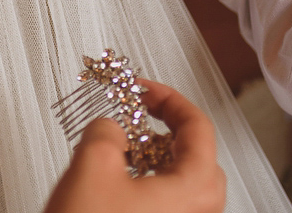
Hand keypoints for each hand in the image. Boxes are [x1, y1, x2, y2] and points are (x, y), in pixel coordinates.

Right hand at [44, 81, 225, 212]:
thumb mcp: (92, 164)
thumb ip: (107, 130)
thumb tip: (111, 127)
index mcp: (195, 189)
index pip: (198, 126)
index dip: (168, 98)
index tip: (142, 89)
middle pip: (195, 155)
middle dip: (163, 130)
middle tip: (135, 115)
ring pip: (180, 184)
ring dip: (153, 158)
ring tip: (119, 149)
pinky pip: (167, 206)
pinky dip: (147, 185)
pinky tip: (116, 183)